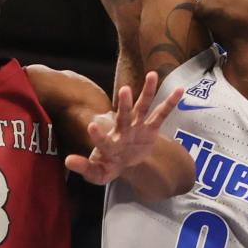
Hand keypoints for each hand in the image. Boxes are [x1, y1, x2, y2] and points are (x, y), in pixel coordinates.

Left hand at [66, 73, 182, 184]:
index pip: (103, 140)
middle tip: (124, 90)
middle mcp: (123, 131)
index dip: (98, 135)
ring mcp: (137, 127)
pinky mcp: (150, 128)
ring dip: (147, 92)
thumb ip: (85, 167)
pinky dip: (170, 103)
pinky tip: (180, 90)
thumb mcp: (97, 173)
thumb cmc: (107, 166)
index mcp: (109, 144)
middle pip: (124, 117)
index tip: (92, 126)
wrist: (123, 162)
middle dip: (125, 105)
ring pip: (142, 108)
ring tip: (152, 75)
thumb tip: (67, 161)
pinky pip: (161, 114)